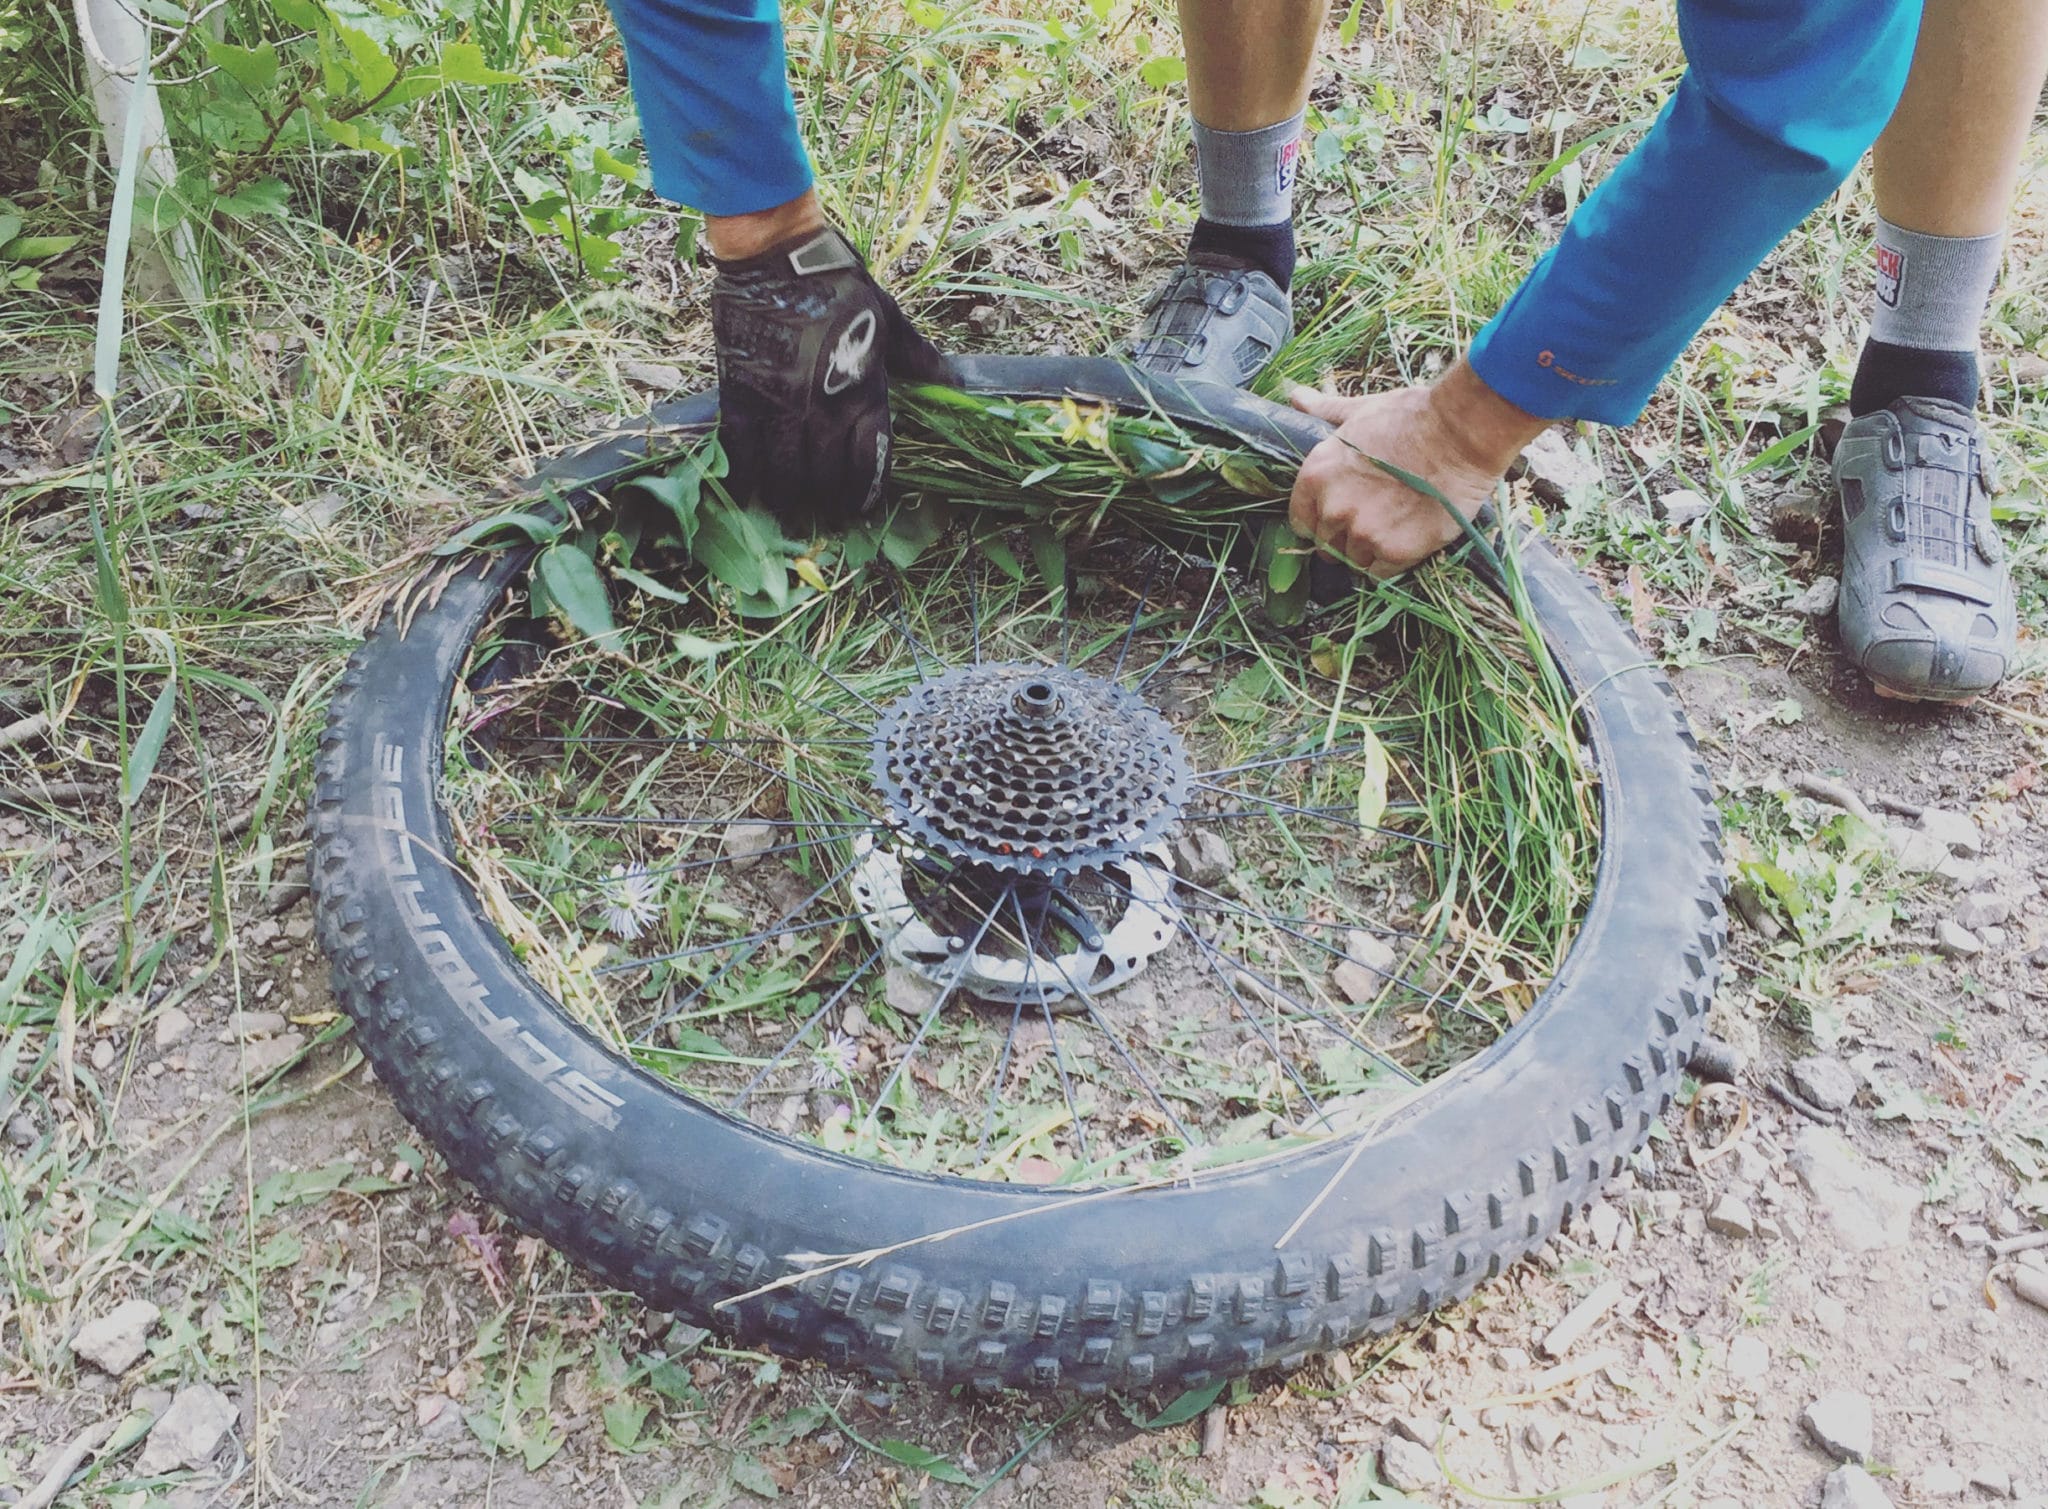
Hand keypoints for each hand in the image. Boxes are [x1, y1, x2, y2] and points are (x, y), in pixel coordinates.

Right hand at [710, 225, 948, 531]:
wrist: (774, 252)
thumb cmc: (836, 280)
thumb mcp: (886, 315)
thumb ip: (916, 357)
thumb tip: (953, 384)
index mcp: (863, 392)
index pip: (870, 463)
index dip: (866, 493)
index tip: (862, 508)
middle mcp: (822, 409)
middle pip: (825, 478)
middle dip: (826, 503)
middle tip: (824, 516)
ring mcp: (779, 405)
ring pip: (783, 473)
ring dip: (787, 497)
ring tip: (788, 509)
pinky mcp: (740, 395)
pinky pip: (740, 450)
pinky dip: (745, 475)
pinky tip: (749, 489)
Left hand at [1287, 358, 1546, 576]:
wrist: (1461, 433)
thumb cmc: (1412, 416)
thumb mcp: (1361, 411)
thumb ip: (1325, 411)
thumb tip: (1295, 397)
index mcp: (1316, 476)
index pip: (1300, 520)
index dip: (1319, 520)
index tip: (1339, 515)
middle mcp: (1333, 508)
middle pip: (1326, 544)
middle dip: (1345, 536)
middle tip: (1375, 519)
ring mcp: (1362, 532)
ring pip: (1353, 560)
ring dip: (1369, 550)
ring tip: (1394, 527)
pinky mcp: (1394, 551)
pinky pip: (1380, 573)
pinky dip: (1390, 562)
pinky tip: (1407, 540)